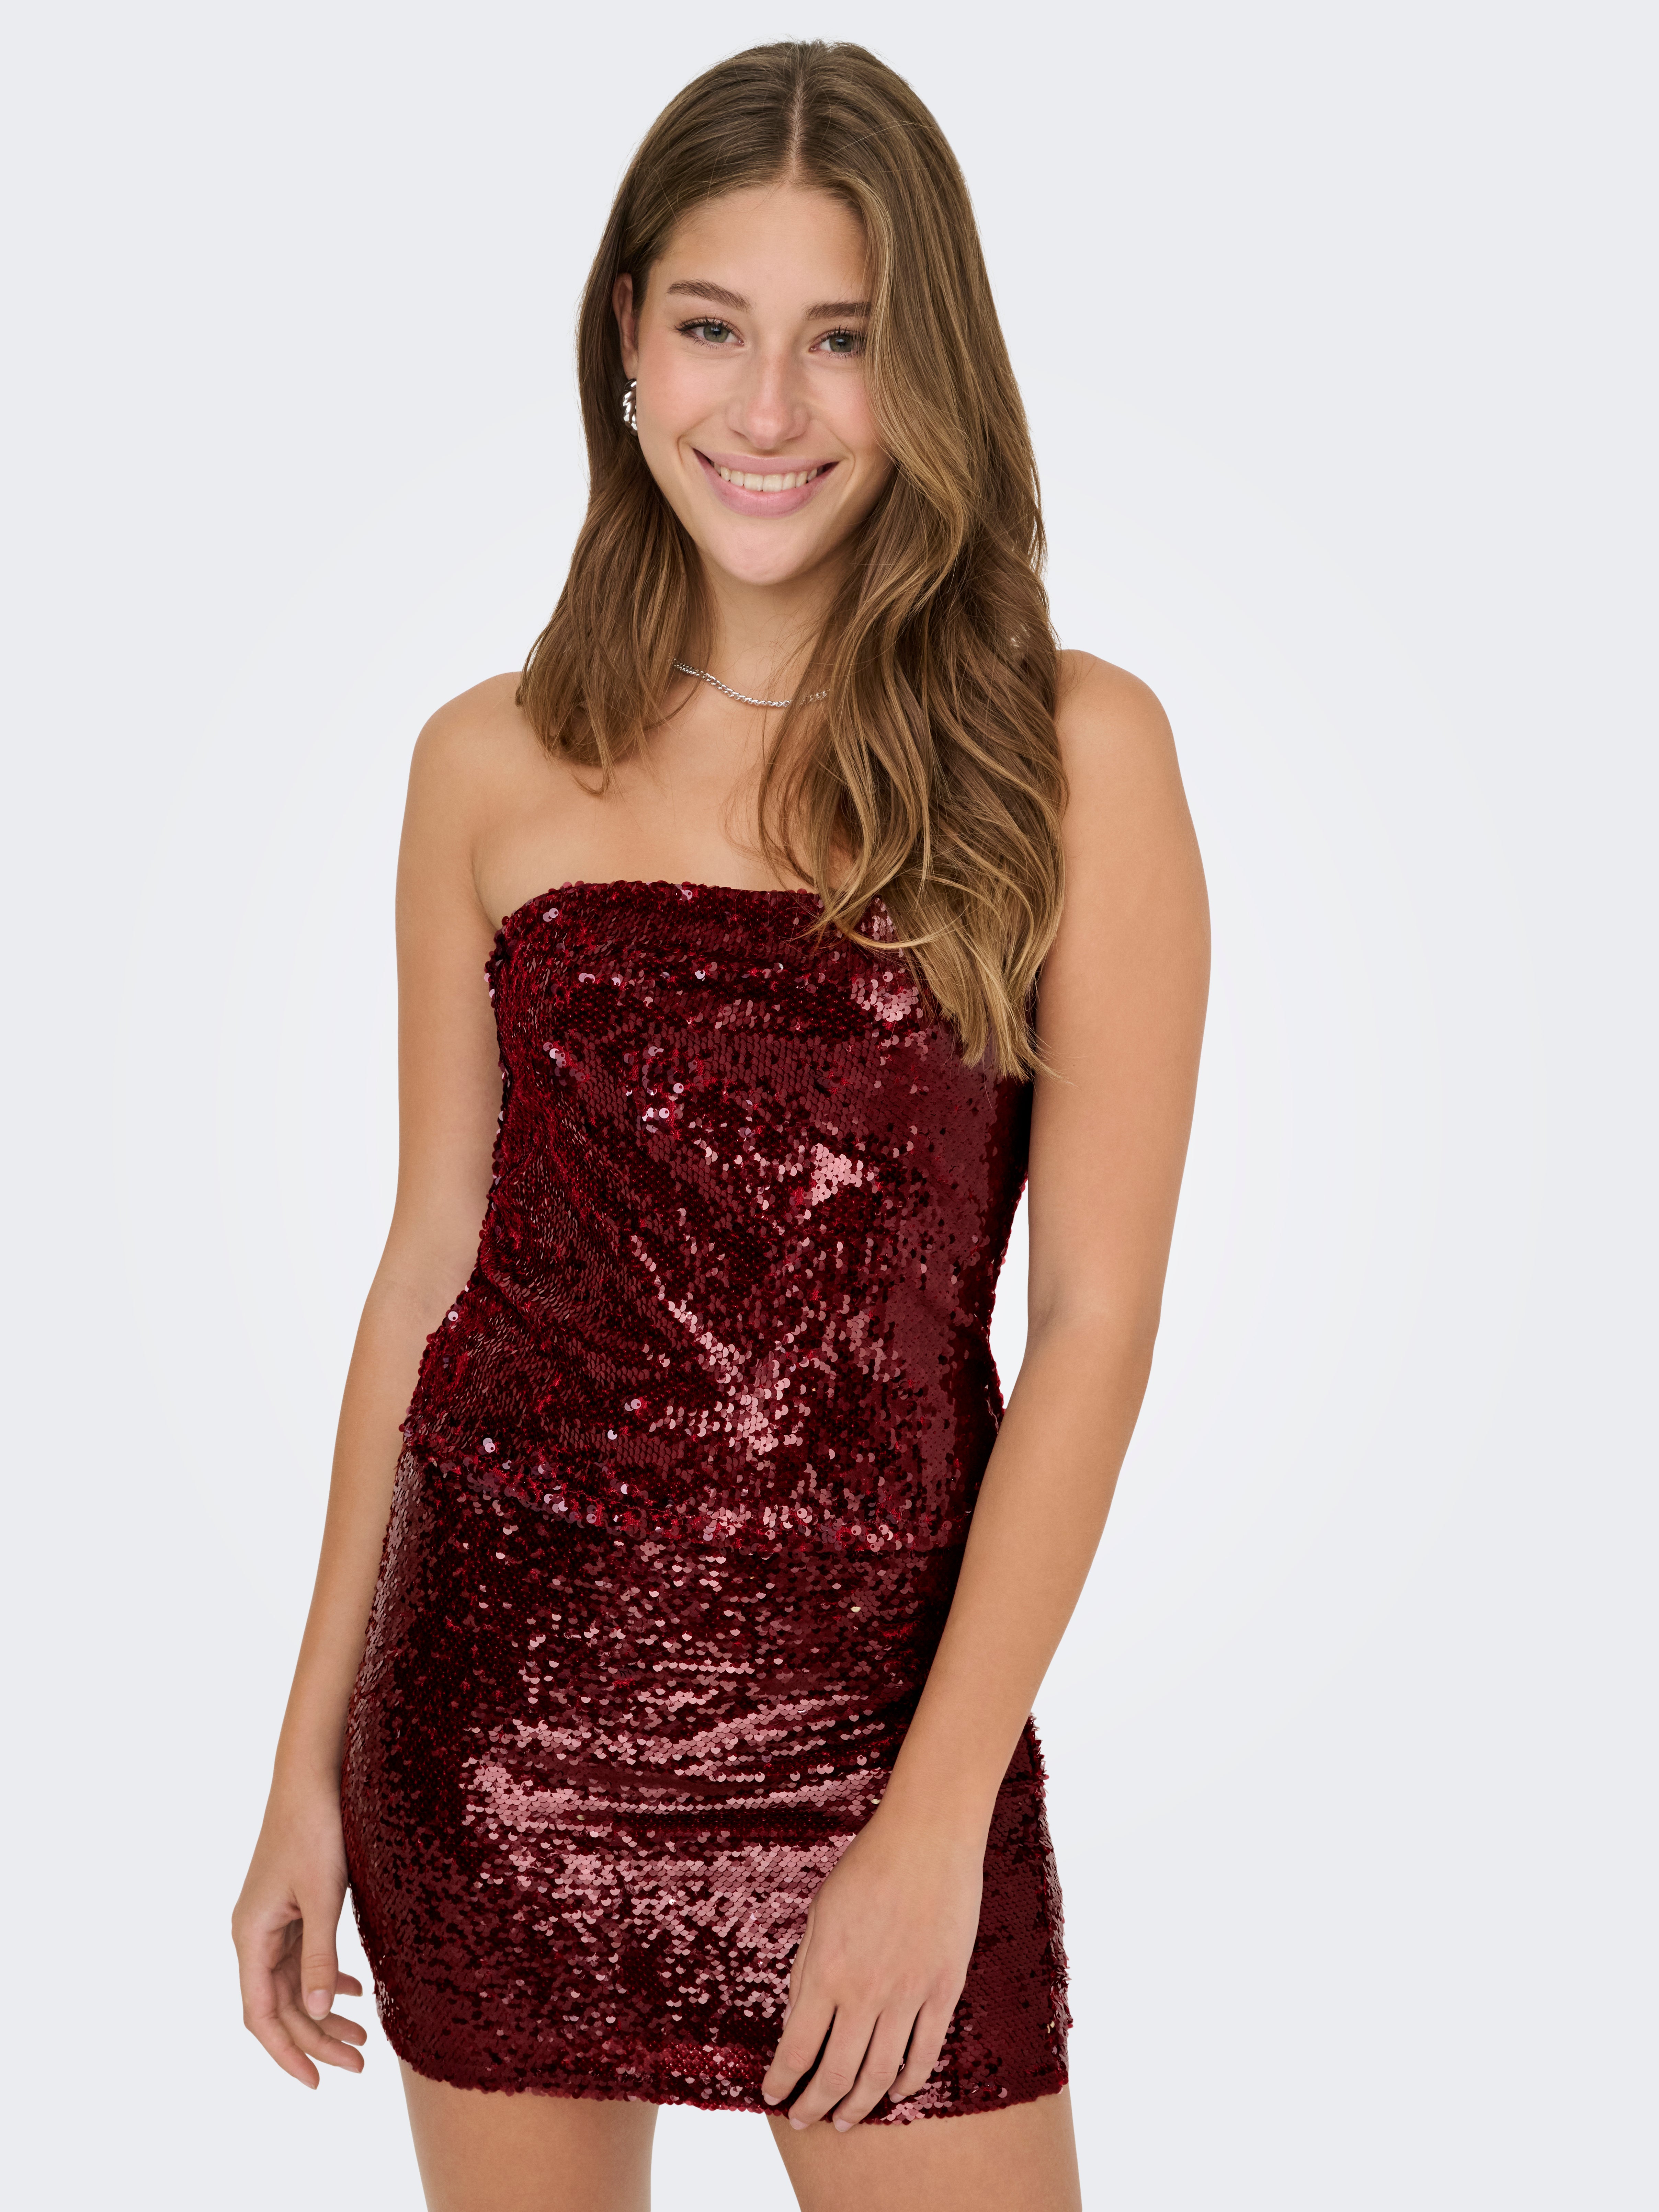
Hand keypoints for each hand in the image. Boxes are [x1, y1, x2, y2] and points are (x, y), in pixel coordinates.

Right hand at [232, 1783, 367, 2087]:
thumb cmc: (315, 1831)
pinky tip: (355, 1993)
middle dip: (317, 2039)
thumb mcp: (323, 1897)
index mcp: (251, 1936)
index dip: (287, 2052)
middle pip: (282, 2006)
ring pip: (295, 1985)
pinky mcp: (290, 1908)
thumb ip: (319, 1956)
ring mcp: (271, 1922)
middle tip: (360, 2064)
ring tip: (364, 2039)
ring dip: (325, 2013)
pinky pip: (303, 1959)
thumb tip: (321, 2012)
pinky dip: (328, 1979)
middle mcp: (254, 1935)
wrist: (311, 1778)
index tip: (317, 2082)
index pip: (262, 2016)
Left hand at [761, 1800, 984, 2128]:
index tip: (771, 2095)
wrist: (927, 1838)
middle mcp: (866, 1993)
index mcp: (827, 1972)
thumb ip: (806, 1971)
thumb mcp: (819, 1914)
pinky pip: (925, 2052)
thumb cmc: (866, 1867)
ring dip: (859, 2105)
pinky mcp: (944, 1990)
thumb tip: (796, 2021)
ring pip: (881, 2074)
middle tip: (803, 2119)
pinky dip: (908, 2082)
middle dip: (815, 2105)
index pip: (796, 2048)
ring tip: (844, 2120)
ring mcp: (909, 1995)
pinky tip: (895, 2093)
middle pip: (838, 2074)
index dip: (781, 2080)